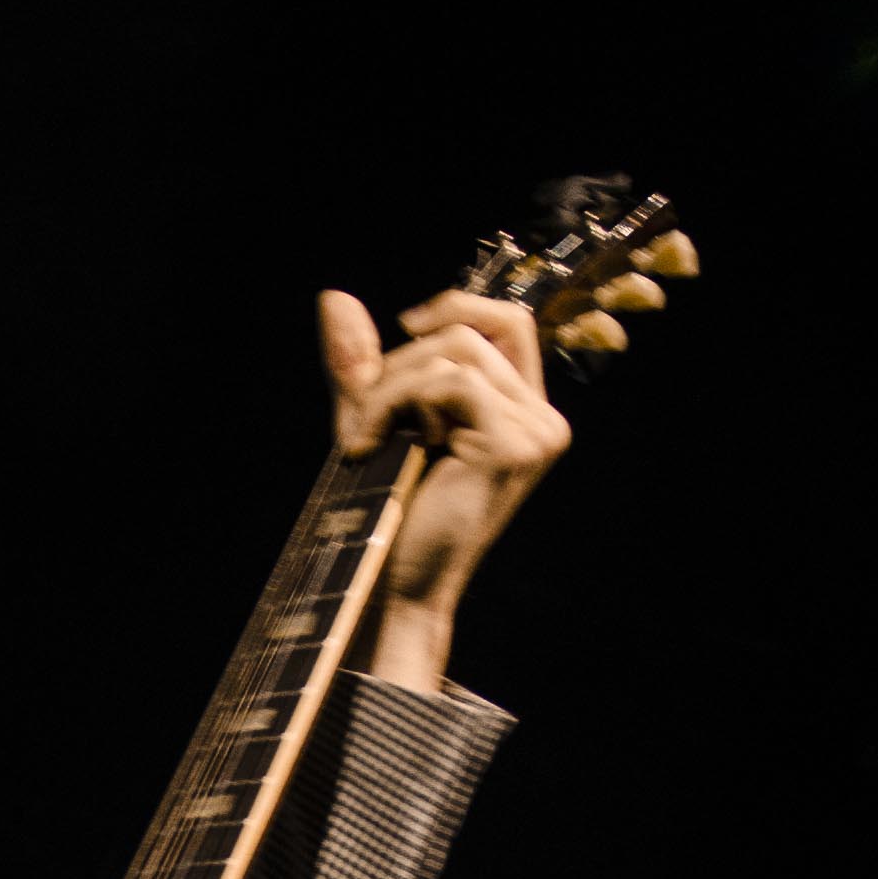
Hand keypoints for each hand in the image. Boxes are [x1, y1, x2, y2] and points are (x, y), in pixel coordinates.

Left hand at [316, 285, 568, 687]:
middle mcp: (545, 420)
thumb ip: (362, 361)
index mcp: (526, 412)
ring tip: (363, 438)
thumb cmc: (387, 508)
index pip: (511, 323)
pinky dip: (394, 402)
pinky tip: (370, 447)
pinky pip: (448, 382)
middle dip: (402, 360)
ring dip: (390, 387)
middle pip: (473, 331)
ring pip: (456, 353)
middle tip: (362, 416)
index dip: (458, 307)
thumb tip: (332, 296)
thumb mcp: (375, 419)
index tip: (405, 326)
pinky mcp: (516, 445)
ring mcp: (538, 433)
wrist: (391, 582)